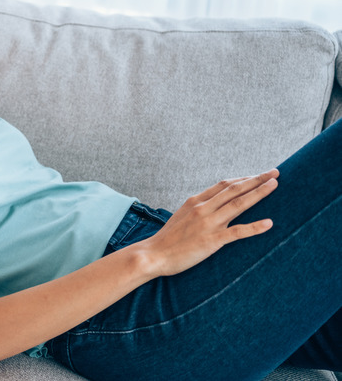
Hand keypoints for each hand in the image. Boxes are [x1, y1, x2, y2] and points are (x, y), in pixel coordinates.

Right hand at [139, 169, 278, 276]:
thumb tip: (212, 204)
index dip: (243, 178)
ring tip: (274, 186)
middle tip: (275, 173)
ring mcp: (208, 224)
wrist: (153, 255)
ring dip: (258, 193)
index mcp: (195, 201)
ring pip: (238, 204)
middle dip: (257, 180)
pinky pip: (237, 232)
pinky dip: (254, 227)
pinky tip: (269, 223)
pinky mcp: (212, 241)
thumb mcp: (181, 216)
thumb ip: (197, 208)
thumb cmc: (168, 239)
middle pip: (234, 189)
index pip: (224, 185)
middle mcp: (203, 208)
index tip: (258, 175)